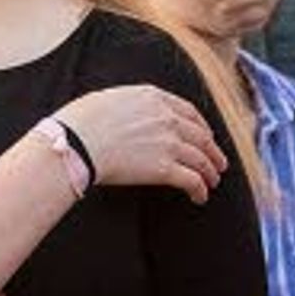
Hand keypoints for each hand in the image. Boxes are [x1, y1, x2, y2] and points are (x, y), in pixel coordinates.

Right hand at [59, 85, 226, 203]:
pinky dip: (200, 189)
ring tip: (212, 183)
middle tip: (218, 164)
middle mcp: (166, 118)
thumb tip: (130, 114)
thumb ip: (129, 105)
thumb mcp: (109, 98)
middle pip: (200, 136)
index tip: (205, 136)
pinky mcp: (165, 169)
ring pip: (201, 159)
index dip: (202, 126)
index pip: (188, 111)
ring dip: (210, 172)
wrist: (77, 142)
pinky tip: (200, 197)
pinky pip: (192, 180)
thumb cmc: (81, 122)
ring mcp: (168, 143)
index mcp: (153, 97)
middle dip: (212, 152)